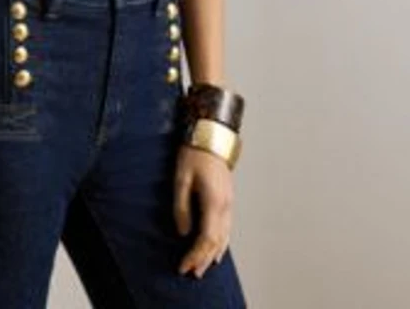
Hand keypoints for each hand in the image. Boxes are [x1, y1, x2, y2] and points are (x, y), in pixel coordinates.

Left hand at [173, 144, 233, 277]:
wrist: (211, 135)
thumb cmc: (194, 153)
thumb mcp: (180, 179)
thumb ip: (181, 207)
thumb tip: (183, 232)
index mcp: (213, 202)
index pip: (206, 239)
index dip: (195, 255)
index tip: (184, 266)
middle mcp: (225, 206)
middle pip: (217, 242)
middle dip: (204, 259)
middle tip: (191, 273)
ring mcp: (229, 203)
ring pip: (224, 237)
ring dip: (213, 254)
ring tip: (203, 267)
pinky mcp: (227, 199)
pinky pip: (227, 228)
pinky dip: (221, 243)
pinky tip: (217, 249)